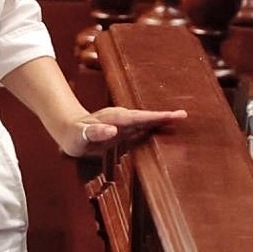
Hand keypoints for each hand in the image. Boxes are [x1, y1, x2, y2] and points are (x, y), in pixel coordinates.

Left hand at [64, 106, 187, 156]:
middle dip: (164, 116)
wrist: (69, 131)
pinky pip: (141, 125)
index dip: (156, 117)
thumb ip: (96, 133)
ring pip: (146, 119)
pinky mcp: (123, 128)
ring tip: (178, 118)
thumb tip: (113, 131)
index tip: (174, 116)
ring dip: (161, 119)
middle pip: (146, 117)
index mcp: (115, 118)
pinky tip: (163, 125)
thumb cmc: (75, 135)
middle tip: (183, 115)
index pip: (140, 118)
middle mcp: (121, 118)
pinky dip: (153, 124)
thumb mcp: (81, 136)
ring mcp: (123, 122)